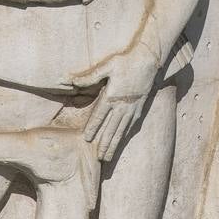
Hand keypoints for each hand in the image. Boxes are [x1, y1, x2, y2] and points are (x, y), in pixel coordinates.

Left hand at [66, 42, 158, 160]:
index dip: (93, 129)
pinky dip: (125, 136)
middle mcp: (121, 106)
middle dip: (104, 144)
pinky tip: (121, 142)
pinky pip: (131, 126)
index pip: (99, 117)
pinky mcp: (139, 108)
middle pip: (110, 129)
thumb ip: (89, 76)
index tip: (87, 139)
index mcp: (111, 96)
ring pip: (121, 131)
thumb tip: (70, 80)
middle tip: (98, 158)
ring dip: (114, 145)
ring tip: (108, 157)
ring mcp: (131, 109)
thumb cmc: (126, 61)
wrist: (148, 60)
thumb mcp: (106, 66)